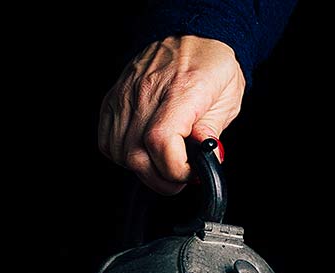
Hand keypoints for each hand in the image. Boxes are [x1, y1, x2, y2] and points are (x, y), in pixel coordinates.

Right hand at [99, 36, 244, 194]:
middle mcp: (148, 91)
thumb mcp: (227, 99)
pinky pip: (107, 141)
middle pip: (136, 155)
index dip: (175, 169)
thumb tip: (206, 161)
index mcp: (182, 90)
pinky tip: (143, 151)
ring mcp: (127, 94)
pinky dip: (122, 155)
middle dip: (161, 178)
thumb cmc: (211, 64)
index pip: (161, 142)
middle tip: (178, 174)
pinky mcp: (114, 98)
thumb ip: (213, 133)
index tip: (189, 171)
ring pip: (120, 153)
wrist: (193, 33)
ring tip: (162, 162)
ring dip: (142, 169)